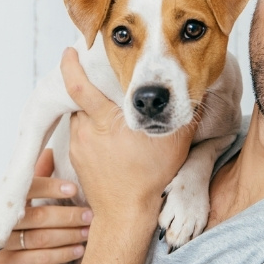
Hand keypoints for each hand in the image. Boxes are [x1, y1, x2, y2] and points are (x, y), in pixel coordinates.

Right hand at [0, 149, 90, 263]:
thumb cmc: (13, 231)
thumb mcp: (21, 205)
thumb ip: (35, 180)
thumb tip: (52, 150)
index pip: (26, 188)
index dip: (51, 187)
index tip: (76, 188)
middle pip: (37, 215)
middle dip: (68, 215)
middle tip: (92, 215)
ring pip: (40, 238)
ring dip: (69, 235)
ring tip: (89, 233)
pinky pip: (37, 258)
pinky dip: (61, 254)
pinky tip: (79, 251)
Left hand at [61, 47, 196, 222]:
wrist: (126, 213)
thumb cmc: (151, 178)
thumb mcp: (175, 143)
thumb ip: (181, 114)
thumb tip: (194, 92)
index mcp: (107, 121)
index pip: (79, 86)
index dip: (70, 66)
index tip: (70, 51)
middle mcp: (87, 131)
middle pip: (79, 99)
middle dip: (86, 87)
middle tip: (96, 77)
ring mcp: (79, 146)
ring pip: (79, 117)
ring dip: (89, 111)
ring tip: (106, 111)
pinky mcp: (76, 159)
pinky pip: (79, 135)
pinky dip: (89, 130)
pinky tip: (105, 136)